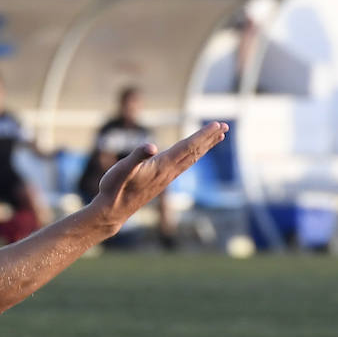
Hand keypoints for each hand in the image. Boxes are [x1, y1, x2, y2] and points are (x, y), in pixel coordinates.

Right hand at [89, 122, 228, 228]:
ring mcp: (166, 177)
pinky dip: (194, 155)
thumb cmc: (115, 188)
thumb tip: (151, 146)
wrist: (113, 211)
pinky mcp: (161, 181)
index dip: (203, 135)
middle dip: (209, 138)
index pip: (188, 147)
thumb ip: (136, 156)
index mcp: (163, 165)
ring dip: (205, 147)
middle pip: (195, 152)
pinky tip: (194, 154)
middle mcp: (169, 172)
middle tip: (224, 126)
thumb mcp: (122, 169)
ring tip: (218, 137)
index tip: (218, 125)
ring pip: (191, 159)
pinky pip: (184, 165)